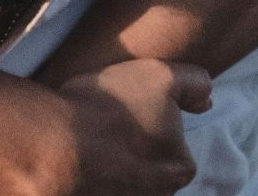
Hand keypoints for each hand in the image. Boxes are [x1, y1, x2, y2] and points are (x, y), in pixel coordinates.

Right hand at [36, 58, 211, 195]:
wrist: (51, 142)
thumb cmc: (108, 108)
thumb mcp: (160, 75)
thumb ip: (194, 82)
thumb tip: (206, 99)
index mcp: (179, 169)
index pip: (175, 147)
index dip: (152, 124)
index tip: (127, 111)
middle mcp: (157, 195)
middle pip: (149, 167)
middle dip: (132, 149)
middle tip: (106, 124)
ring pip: (123, 179)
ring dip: (109, 163)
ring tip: (85, 138)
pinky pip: (97, 186)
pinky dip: (89, 174)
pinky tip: (74, 155)